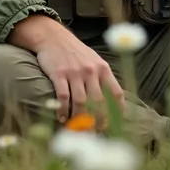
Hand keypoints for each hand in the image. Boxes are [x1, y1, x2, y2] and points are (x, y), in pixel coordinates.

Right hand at [8, 14, 124, 122]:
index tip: (114, 124)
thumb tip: (111, 101)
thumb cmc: (75, 51)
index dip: (117, 111)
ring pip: (81, 103)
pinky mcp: (59, 74)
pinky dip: (63, 111)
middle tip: (94, 133)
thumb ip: (102, 78)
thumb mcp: (93, 60)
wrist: (53, 36)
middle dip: (97, 121)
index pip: (116, 92)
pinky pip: (63, 97)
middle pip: (98, 102)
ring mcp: (74, 72)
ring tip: (77, 129)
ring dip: (79, 119)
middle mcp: (90, 70)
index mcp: (102, 68)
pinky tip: (61, 118)